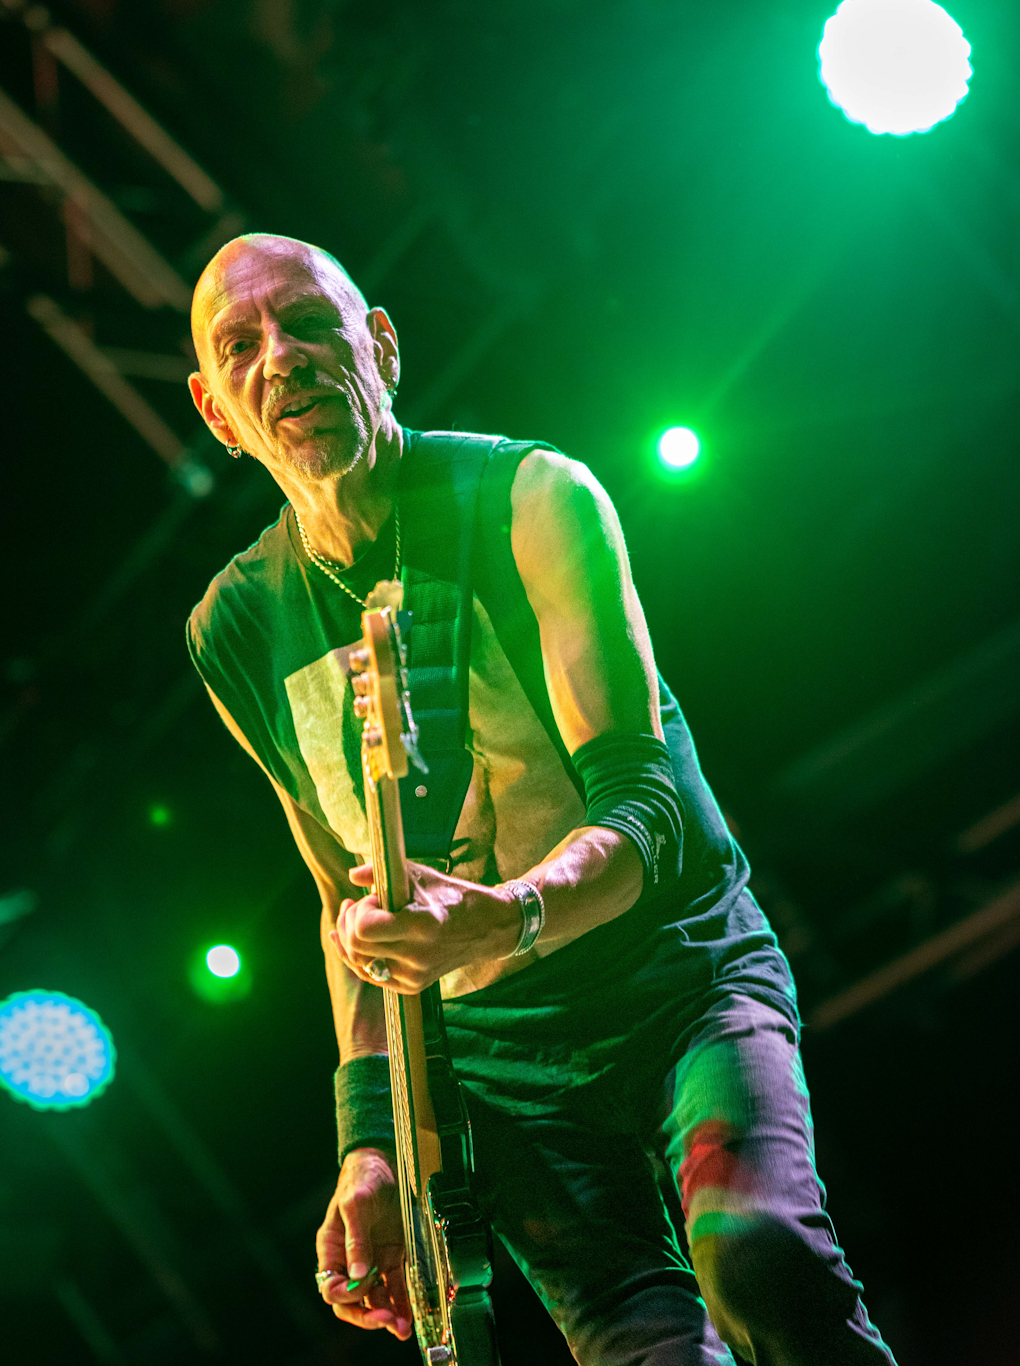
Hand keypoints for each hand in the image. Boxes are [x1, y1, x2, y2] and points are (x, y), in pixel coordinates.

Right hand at [315, 1148, 411, 1337]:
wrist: (385, 1161)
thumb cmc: (362, 1178)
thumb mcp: (356, 1203)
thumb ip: (356, 1238)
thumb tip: (357, 1273)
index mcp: (332, 1249)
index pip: (331, 1287)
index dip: (346, 1294)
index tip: (364, 1286)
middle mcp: (349, 1260)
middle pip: (351, 1301)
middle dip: (367, 1316)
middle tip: (387, 1322)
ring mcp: (372, 1260)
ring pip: (374, 1299)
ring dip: (388, 1315)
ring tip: (403, 1328)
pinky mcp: (392, 1257)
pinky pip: (394, 1286)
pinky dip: (402, 1301)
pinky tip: (410, 1314)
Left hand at [331, 862, 519, 991]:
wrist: (487, 928)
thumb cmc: (452, 895)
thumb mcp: (421, 876)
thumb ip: (382, 872)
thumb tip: (352, 876)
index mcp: (422, 925)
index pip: (365, 929)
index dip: (359, 911)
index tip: (373, 898)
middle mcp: (417, 956)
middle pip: (357, 946)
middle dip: (348, 922)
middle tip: (356, 904)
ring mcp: (414, 975)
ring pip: (359, 964)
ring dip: (347, 940)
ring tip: (351, 917)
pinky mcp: (412, 986)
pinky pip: (371, 975)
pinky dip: (357, 957)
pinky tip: (349, 940)